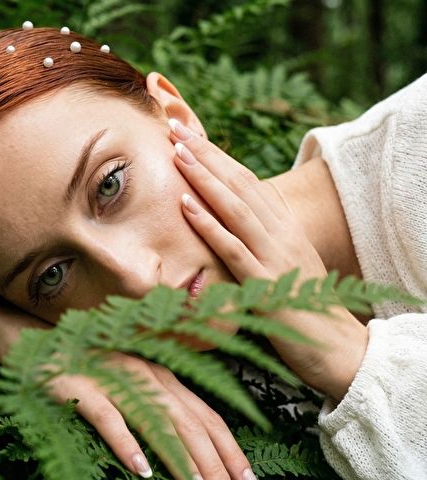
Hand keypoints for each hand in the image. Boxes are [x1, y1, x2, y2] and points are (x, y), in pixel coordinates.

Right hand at [48, 352, 253, 479]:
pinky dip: (127, 444)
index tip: (247, 477)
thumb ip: (161, 405)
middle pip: (189, 422)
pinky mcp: (81, 388)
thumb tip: (192, 445)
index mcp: (162, 376)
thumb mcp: (135, 384)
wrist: (43, 346)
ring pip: (157, 421)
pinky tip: (141, 470)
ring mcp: (113, 379)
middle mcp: (145, 375)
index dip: (229, 448)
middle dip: (214, 461)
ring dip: (181, 457)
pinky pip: (109, 418)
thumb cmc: (92, 370)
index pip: (206, 416)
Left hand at [168, 119, 367, 400]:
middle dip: (205, 153)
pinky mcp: (264, 283)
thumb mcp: (284, 262)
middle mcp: (279, 232)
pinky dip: (208, 224)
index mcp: (282, 225)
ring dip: (203, 178)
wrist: (338, 346)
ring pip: (234, 207)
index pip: (246, 180)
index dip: (216, 155)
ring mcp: (273, 255)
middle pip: (238, 183)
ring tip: (176, 153)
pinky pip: (232, 248)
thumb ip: (260, 240)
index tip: (189, 134)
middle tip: (174, 127)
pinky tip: (185, 204)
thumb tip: (230, 223)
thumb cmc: (304, 304)